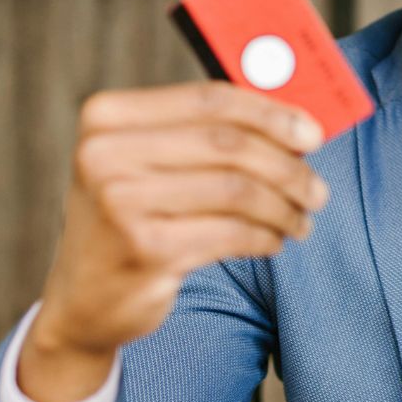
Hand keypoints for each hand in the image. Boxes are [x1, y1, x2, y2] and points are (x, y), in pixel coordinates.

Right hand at [20, 81, 328, 401]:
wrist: (84, 303)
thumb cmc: (134, 220)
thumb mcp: (149, 165)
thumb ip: (206, 134)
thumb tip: (297, 121)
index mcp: (107, 117)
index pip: (210, 98)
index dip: (271, 113)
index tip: (313, 133)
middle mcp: (104, 155)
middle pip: (229, 144)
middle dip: (287, 166)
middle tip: (317, 189)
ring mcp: (120, 204)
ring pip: (238, 190)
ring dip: (283, 207)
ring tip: (300, 220)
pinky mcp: (145, 250)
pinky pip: (233, 233)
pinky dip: (265, 236)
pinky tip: (273, 241)